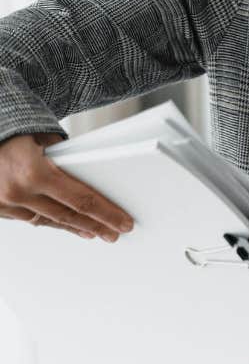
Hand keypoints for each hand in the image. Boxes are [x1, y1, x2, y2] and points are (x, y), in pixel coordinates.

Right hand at [0, 132, 133, 241]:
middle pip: (67, 215)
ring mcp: (4, 203)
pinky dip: (48, 220)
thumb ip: (66, 160)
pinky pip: (28, 218)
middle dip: (95, 225)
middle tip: (114, 233)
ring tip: (93, 231)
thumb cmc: (15, 131)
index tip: (122, 223)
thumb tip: (90, 177)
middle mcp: (18, 192)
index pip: (81, 200)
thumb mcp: (46, 138)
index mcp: (34, 173)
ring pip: (47, 220)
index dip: (105, 214)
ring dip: (72, 227)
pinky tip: (63, 223)